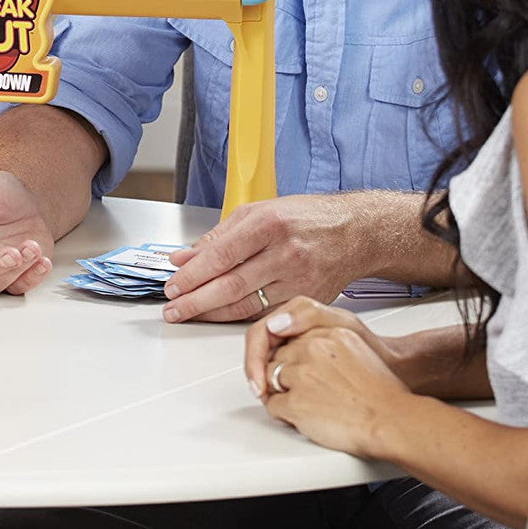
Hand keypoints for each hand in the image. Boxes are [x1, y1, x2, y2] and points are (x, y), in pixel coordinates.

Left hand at [161, 194, 362, 322]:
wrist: (355, 232)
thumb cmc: (305, 217)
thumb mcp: (258, 212)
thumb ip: (218, 236)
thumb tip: (183, 256)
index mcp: (269, 224)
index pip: (221, 255)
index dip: (193, 274)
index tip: (172, 284)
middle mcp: (285, 253)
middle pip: (232, 284)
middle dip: (196, 300)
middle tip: (172, 308)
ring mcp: (299, 280)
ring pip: (247, 304)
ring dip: (212, 313)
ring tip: (187, 315)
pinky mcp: (307, 299)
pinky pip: (266, 313)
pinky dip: (238, 316)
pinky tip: (218, 316)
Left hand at [255, 303, 412, 458]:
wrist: (393, 421)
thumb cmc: (382, 393)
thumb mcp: (356, 348)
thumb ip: (326, 341)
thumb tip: (303, 345)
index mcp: (327, 333)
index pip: (290, 337)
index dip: (291, 357)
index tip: (294, 368)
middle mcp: (311, 348)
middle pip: (277, 356)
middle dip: (283, 374)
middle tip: (300, 390)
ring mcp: (300, 374)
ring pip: (269, 378)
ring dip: (280, 392)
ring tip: (302, 404)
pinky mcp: (295, 402)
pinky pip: (272, 404)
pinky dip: (282, 413)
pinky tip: (299, 417)